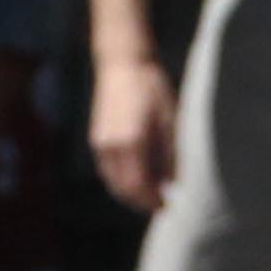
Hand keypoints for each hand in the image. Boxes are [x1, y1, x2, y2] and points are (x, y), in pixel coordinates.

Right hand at [87, 52, 178, 214]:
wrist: (123, 64)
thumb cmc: (152, 88)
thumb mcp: (170, 121)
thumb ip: (171, 155)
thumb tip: (173, 182)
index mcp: (131, 142)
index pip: (137, 186)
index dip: (151, 201)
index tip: (166, 206)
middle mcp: (111, 146)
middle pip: (122, 189)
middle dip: (140, 201)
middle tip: (159, 204)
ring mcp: (100, 143)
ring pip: (112, 181)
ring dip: (129, 192)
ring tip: (149, 193)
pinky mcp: (96, 138)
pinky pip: (107, 169)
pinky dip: (120, 179)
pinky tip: (135, 177)